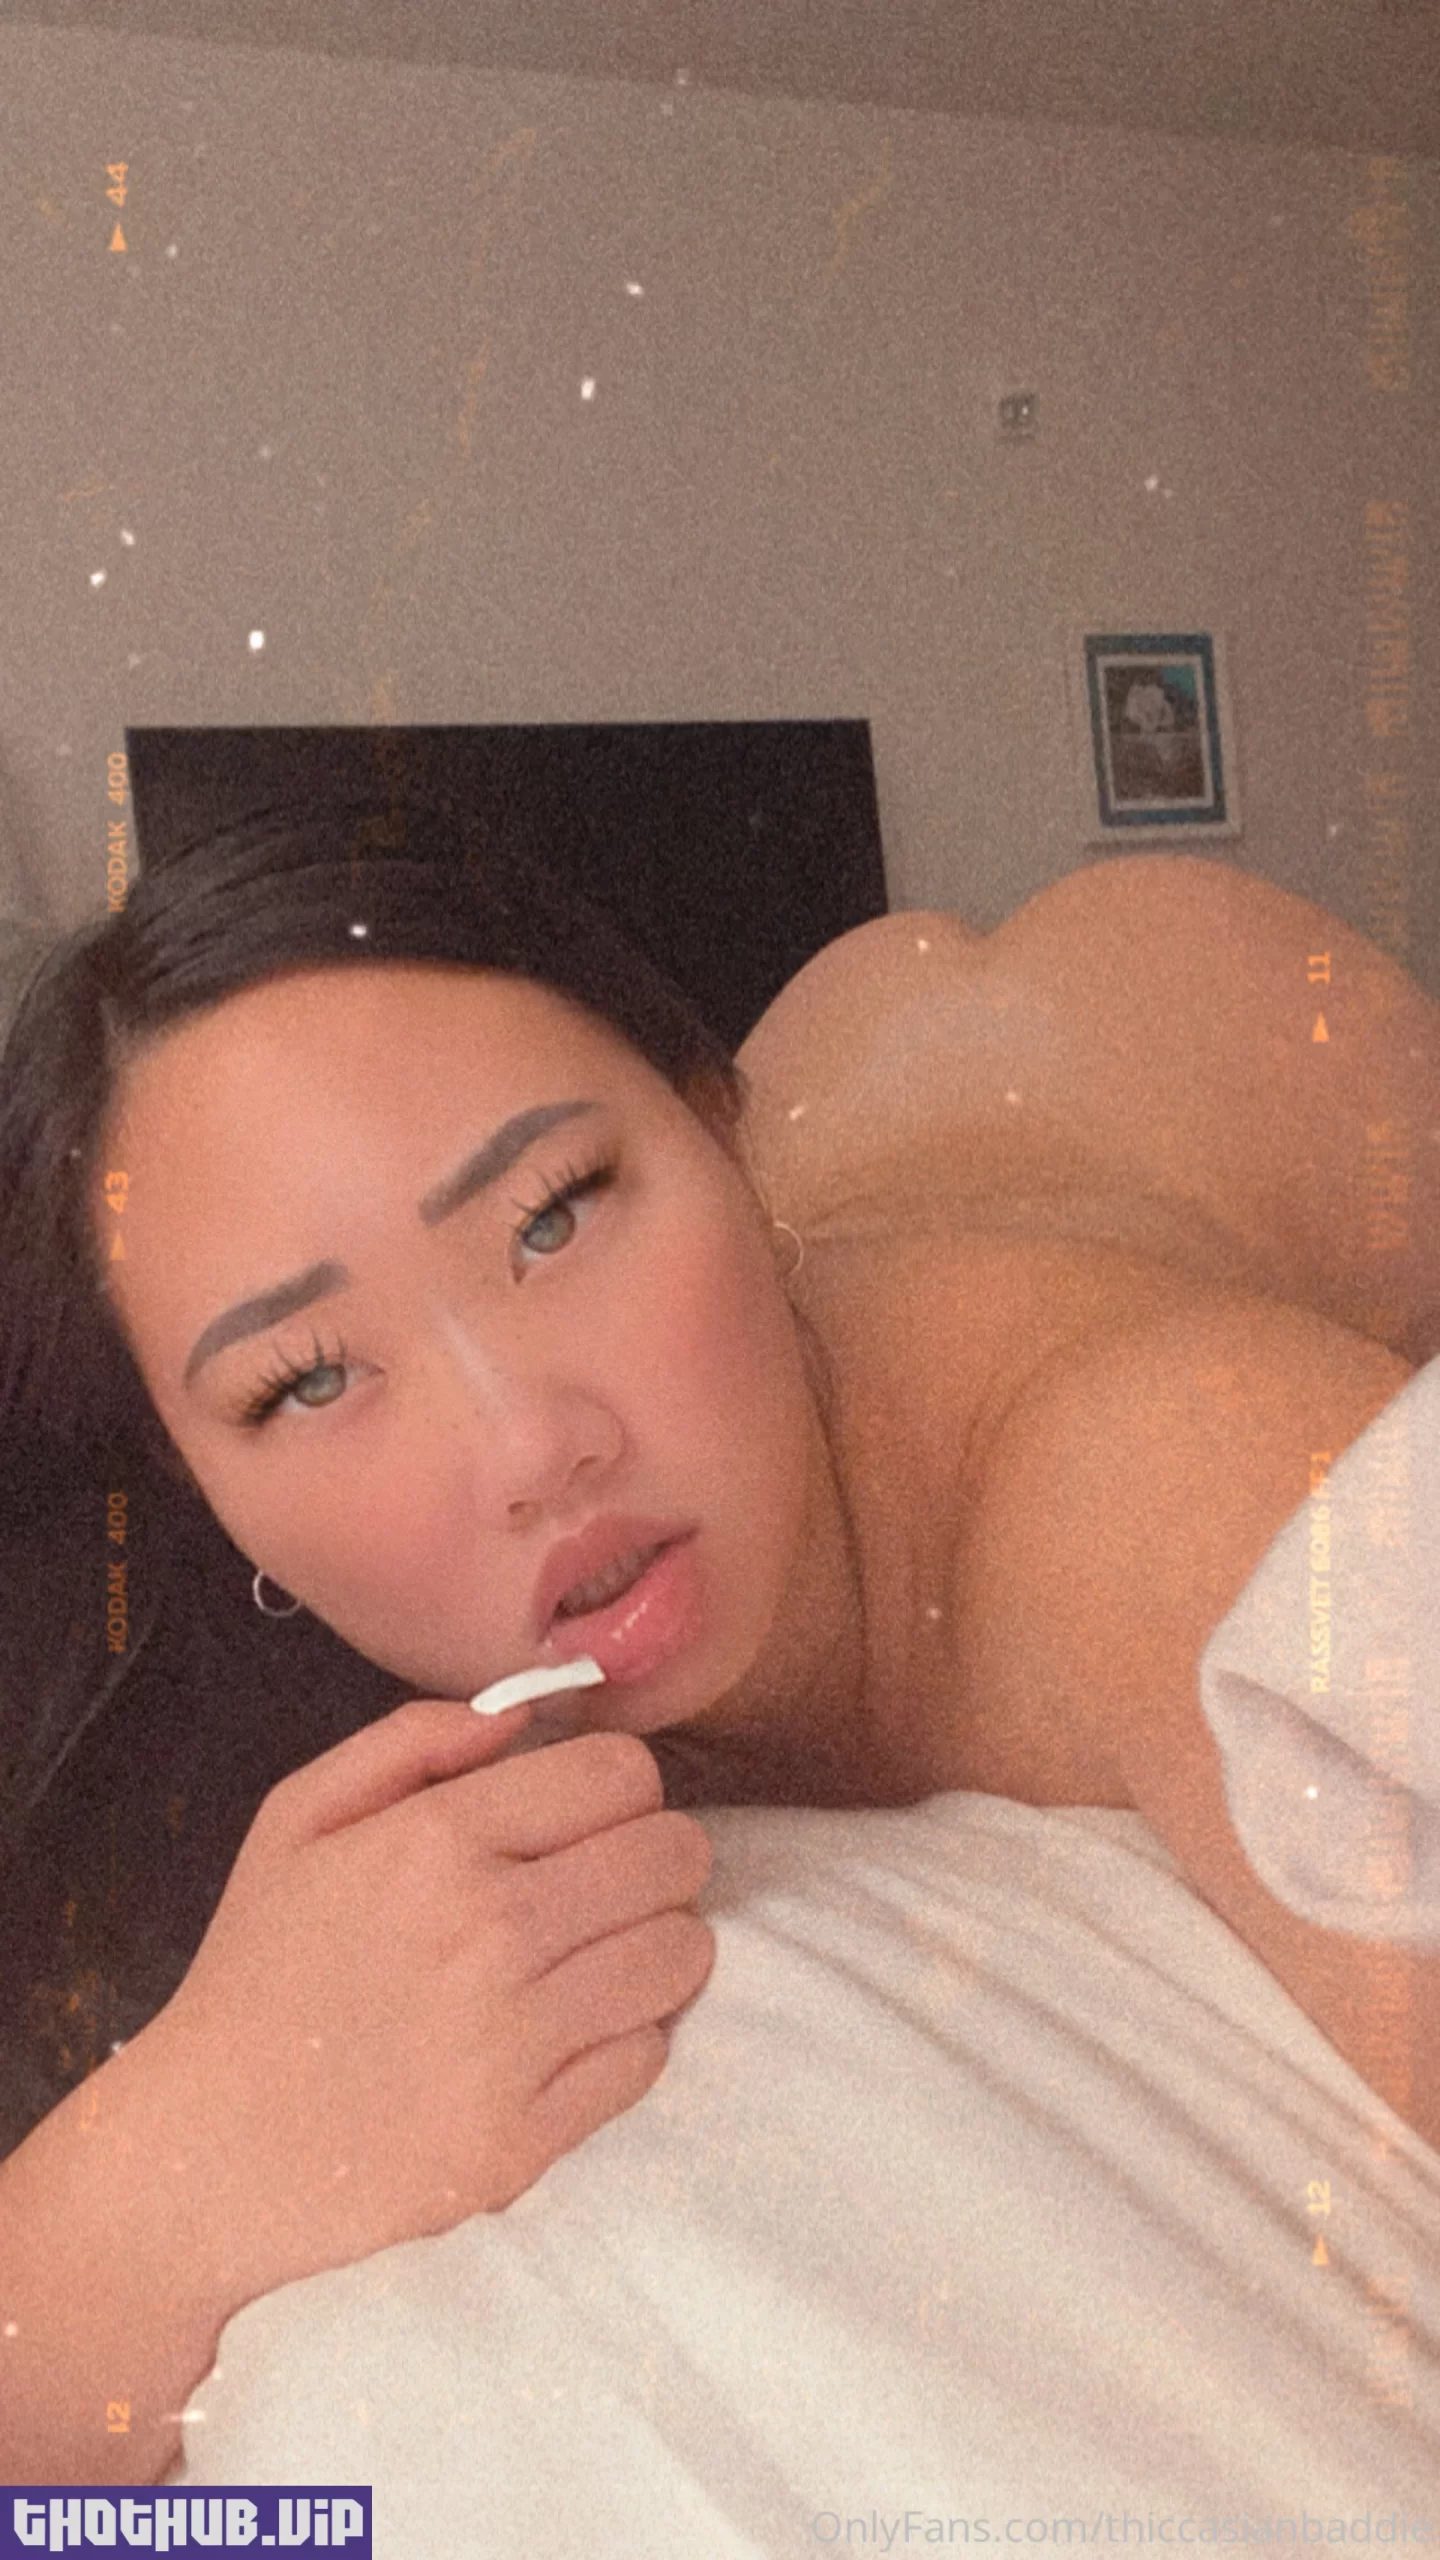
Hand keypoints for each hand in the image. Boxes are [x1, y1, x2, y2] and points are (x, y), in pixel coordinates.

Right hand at [135, 1697, 714, 2299]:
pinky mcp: (528, 2138)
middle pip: (674, 1855)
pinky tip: (572, 2032)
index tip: (589, 1814)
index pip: (622, 1773)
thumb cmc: (259, 1967)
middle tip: (609, 1881)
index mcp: (438, 1843)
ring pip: (681, 1954)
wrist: (210, 2146)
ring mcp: (515, 2043)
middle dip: (656, 1854)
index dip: (618, 1785)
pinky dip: (626, 2038)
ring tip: (602, 1953)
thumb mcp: (298, 1819)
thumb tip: (523, 1712)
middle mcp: (493, 1932)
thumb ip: (412, 1741)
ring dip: (657, 1943)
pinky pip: (647, 2057)